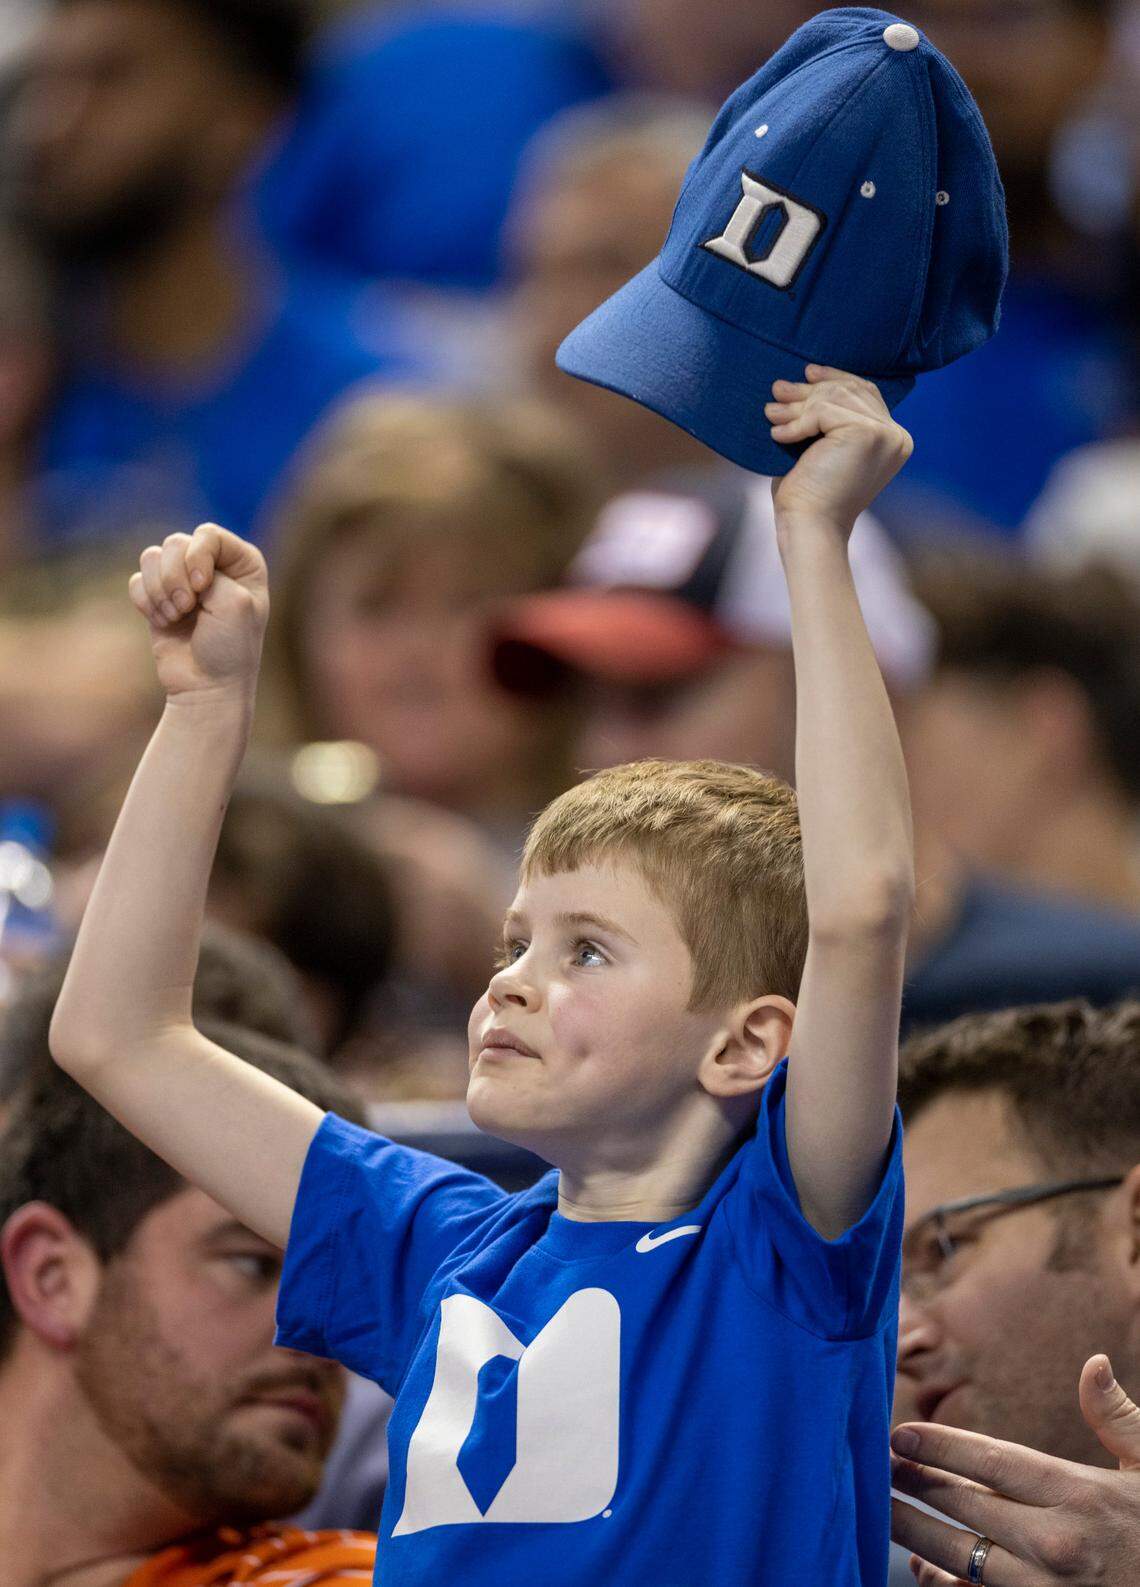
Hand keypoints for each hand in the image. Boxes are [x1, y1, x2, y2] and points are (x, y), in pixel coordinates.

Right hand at [128, 523, 268, 701]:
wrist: (207, 686)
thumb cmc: (229, 647)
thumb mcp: (234, 602)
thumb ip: (207, 567)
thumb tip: (168, 558)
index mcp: (243, 562)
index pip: (208, 534)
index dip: (198, 557)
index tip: (205, 588)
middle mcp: (213, 565)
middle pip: (175, 543)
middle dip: (176, 578)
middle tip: (188, 608)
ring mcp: (184, 580)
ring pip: (152, 558)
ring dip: (160, 591)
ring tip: (177, 617)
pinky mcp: (159, 597)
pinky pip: (137, 581)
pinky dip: (147, 603)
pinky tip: (164, 623)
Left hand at [766, 366, 912, 535]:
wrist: (811, 528)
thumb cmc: (810, 495)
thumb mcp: (823, 448)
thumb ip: (826, 418)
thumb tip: (803, 379)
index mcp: (893, 440)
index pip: (866, 394)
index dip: (836, 378)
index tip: (808, 372)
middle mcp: (896, 436)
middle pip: (851, 391)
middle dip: (811, 388)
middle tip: (778, 389)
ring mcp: (885, 434)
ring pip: (835, 398)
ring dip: (798, 404)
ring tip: (770, 411)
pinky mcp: (868, 434)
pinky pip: (824, 411)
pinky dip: (797, 422)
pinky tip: (778, 435)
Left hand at [891, 1355, 1139, 1584]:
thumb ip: (1117, 1418)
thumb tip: (1093, 1363)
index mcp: (1080, 1494)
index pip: (991, 1461)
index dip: (938, 1446)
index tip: (899, 1433)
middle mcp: (1057, 1543)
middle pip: (964, 1506)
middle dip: (914, 1482)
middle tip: (877, 1463)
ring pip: (959, 1558)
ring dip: (914, 1532)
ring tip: (880, 1507)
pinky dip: (944, 1586)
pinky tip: (921, 1566)